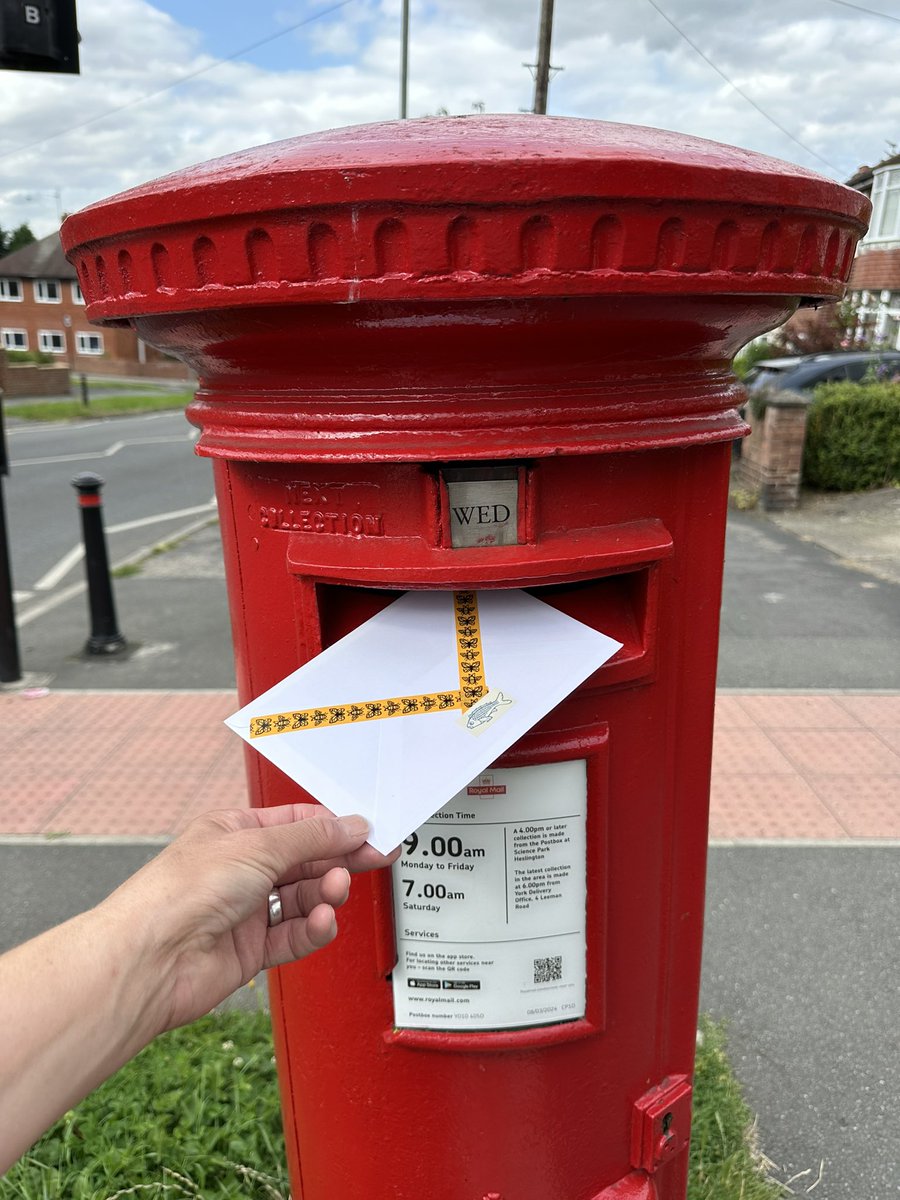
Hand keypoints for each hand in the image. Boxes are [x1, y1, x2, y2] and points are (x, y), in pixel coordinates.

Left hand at [107, 804, 398, 1034]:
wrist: (150, 959)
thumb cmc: (181, 893)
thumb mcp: (257, 847)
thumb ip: (311, 838)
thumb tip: (350, 825)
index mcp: (234, 832)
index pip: (296, 823)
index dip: (334, 827)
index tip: (369, 832)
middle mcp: (240, 869)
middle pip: (305, 861)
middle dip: (340, 859)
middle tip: (376, 858)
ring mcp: (244, 911)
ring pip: (303, 899)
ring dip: (325, 895)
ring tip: (336, 891)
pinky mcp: (249, 950)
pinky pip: (293, 937)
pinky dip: (312, 930)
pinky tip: (321, 922)